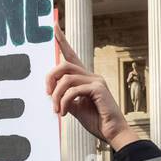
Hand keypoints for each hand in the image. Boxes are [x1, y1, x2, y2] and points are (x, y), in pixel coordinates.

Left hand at [47, 30, 139, 151]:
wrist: (113, 133)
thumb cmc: (97, 122)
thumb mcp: (76, 108)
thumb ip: (66, 98)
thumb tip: (52, 94)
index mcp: (86, 79)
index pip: (72, 55)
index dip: (62, 41)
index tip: (54, 26)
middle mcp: (92, 76)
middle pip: (64, 65)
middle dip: (51, 78)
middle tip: (47, 95)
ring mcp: (96, 81)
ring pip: (66, 78)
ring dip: (57, 95)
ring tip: (57, 110)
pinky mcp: (98, 89)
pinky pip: (74, 90)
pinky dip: (65, 102)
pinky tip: (65, 112)